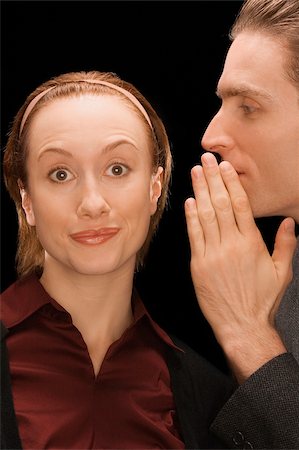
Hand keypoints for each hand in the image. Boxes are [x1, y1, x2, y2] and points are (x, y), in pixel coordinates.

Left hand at [184, 152, 296, 381]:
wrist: (242, 325)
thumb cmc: (262, 300)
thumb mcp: (282, 272)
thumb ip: (285, 245)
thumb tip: (287, 222)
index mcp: (251, 243)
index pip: (240, 205)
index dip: (231, 183)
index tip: (225, 167)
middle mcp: (231, 244)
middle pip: (220, 204)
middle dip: (212, 179)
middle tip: (206, 160)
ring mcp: (212, 254)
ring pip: (205, 216)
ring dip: (199, 192)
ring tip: (195, 173)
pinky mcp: (198, 265)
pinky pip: (194, 236)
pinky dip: (191, 217)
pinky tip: (189, 202)